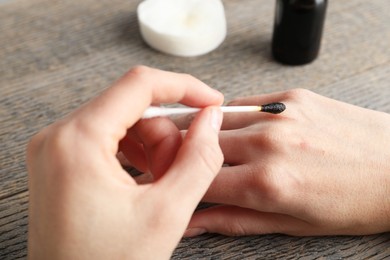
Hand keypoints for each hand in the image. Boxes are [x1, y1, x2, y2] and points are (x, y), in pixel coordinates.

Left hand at [27, 66, 223, 258]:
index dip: (184, 87)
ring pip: (123, 121)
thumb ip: (199, 158)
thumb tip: (211, 119)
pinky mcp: (62, 161)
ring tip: (160, 184)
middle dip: (166, 135)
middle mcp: (58, 137)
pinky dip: (135, 154)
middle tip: (177, 172)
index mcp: (77, 141)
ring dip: (152, 147)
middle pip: (132, 106)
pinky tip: (144, 182)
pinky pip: (109, 138)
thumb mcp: (167, 213)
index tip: (211, 103)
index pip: (139, 84)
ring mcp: (56, 148)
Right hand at [184, 89, 389, 236]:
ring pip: (215, 120)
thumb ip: (235, 222)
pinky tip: (235, 129)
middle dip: (182, 155)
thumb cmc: (353, 203)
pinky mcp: (291, 97)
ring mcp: (280, 115)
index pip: (198, 181)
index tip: (170, 184)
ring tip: (200, 144)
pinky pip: (243, 103)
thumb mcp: (293, 225)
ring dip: (203, 134)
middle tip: (177, 162)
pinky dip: (230, 117)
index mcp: (268, 184)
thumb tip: (193, 223)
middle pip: (199, 145)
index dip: (177, 183)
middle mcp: (269, 144)